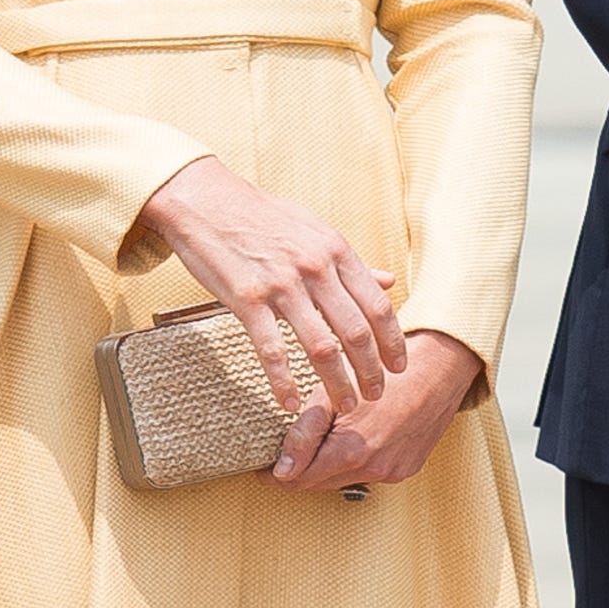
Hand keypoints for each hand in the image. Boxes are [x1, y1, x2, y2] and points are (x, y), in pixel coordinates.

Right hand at [138, 156, 405, 413]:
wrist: (208, 202)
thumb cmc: (265, 218)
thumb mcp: (316, 230)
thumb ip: (352, 261)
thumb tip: (390, 280)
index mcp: (336, 251)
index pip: (377, 304)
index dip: (392, 340)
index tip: (400, 366)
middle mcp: (316, 268)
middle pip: (356, 330)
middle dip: (371, 369)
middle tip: (377, 396)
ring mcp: (282, 285)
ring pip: (321, 346)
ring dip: (336, 382)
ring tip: (345, 405)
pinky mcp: (246, 299)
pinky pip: (271, 348)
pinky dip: (283, 380)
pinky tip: (289, 402)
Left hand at [263, 330, 482, 493]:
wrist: (441, 365)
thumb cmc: (383, 370)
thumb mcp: (333, 393)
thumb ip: (304, 433)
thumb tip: (279, 470)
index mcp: (351, 451)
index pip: (296, 481)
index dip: (274, 474)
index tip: (263, 464)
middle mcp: (374, 469)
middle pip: (318, 484)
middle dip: (300, 468)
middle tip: (291, 445)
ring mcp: (393, 472)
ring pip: (343, 479)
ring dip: (329, 464)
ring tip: (327, 434)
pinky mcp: (408, 468)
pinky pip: (369, 472)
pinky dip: (356, 460)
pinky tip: (359, 434)